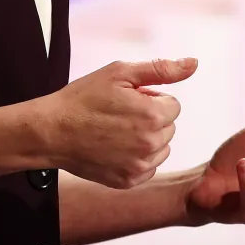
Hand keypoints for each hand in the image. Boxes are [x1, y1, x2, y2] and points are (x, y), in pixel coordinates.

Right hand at [39, 58, 195, 188]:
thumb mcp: (120, 73)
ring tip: (116, 131)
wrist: (50, 131)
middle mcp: (151, 144)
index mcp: (154, 115)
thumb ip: (161, 69)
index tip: (127, 100)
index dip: (150, 99)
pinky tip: (114, 148)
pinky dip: (136, 158)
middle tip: (119, 114)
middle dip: (150, 118)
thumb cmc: (83, 98)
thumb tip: (194, 63)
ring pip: (161, 148)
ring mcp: (140, 166)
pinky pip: (148, 167)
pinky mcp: (128, 181)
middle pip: (168, 127)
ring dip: (146, 139)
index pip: (173, 105)